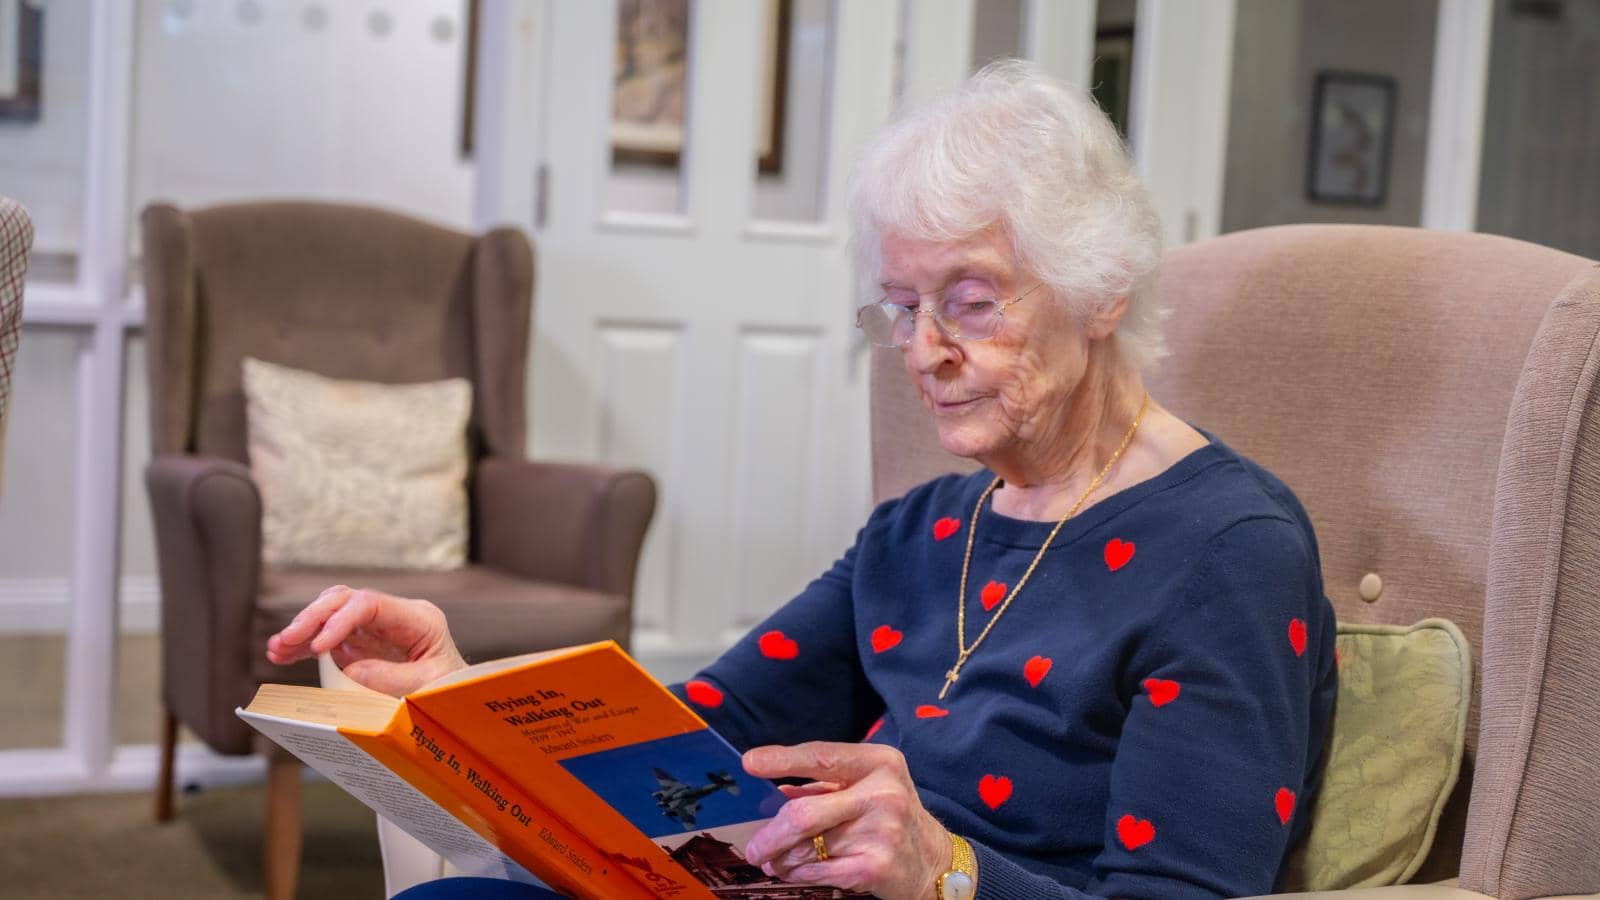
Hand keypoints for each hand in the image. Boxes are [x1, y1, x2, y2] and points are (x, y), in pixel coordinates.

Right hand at [264, 585, 467, 696]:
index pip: (371, 604)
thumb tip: (350, 669)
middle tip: (287, 640)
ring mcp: (375, 628)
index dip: (340, 620)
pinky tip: (284, 654)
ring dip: (302, 630)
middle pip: (346, 601)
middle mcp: (394, 616)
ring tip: (277, 649)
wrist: (458, 700)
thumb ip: (391, 678)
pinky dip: (306, 646)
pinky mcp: (362, 643)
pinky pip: (328, 637)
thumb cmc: (451, 690)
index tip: (319, 645)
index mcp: (418, 618)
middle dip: (313, 618)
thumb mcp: (428, 687)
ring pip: (331, 614)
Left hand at [741, 742, 951, 899]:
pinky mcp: (875, 867)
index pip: (821, 756)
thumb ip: (825, 785)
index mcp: (879, 762)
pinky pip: (818, 872)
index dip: (782, 760)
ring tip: (774, 861)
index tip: (749, 762)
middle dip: (769, 835)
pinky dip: (799, 874)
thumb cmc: (890, 816)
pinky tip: (795, 872)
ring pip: (805, 848)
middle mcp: (882, 793)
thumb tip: (777, 790)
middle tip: (754, 848)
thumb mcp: (868, 786)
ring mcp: (881, 832)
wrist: (934, 861)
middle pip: (803, 813)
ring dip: (781, 858)